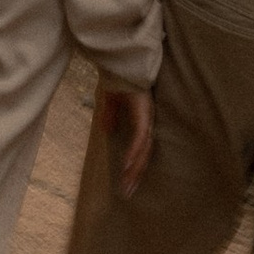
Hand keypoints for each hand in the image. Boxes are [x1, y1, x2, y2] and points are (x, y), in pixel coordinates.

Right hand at [96, 80, 154, 195]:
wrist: (122, 61)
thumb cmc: (119, 77)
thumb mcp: (111, 101)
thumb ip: (110, 115)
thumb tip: (107, 131)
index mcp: (141, 120)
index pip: (140, 148)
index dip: (134, 165)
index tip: (126, 182)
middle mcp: (147, 122)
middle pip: (144, 153)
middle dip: (135, 174)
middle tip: (128, 192)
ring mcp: (147, 118)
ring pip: (144, 149)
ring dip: (135, 168)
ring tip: (127, 184)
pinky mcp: (144, 114)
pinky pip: (141, 137)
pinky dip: (135, 152)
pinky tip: (127, 165)